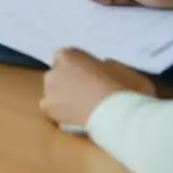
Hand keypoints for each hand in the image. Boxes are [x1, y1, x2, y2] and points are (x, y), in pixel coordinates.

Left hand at [40, 47, 156, 126]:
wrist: (118, 115)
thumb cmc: (124, 88)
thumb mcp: (120, 68)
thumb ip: (105, 65)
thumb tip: (101, 68)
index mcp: (69, 55)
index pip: (64, 55)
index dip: (76, 65)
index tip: (88, 74)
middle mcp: (54, 70)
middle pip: (57, 74)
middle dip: (67, 80)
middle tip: (85, 91)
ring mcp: (49, 90)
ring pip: (52, 91)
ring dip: (62, 96)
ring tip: (81, 107)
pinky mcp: (49, 109)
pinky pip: (49, 108)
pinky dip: (58, 112)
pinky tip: (73, 117)